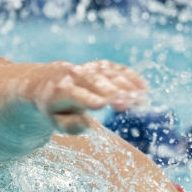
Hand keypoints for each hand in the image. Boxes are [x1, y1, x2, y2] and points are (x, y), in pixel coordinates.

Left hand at [26, 60, 147, 133]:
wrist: (48, 82)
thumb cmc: (54, 108)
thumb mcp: (56, 121)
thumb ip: (69, 125)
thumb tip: (86, 123)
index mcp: (59, 91)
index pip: (73, 94)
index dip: (87, 98)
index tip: (102, 105)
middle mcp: (73, 75)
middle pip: (93, 81)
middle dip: (110, 91)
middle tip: (126, 103)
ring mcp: (88, 68)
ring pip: (108, 74)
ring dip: (125, 85)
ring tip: (141, 100)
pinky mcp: (100, 66)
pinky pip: (117, 69)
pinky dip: (130, 77)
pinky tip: (143, 89)